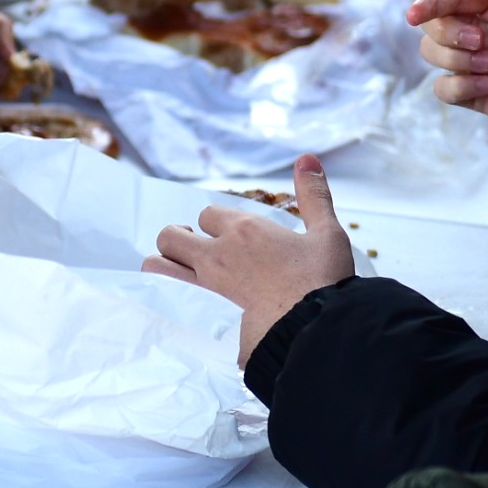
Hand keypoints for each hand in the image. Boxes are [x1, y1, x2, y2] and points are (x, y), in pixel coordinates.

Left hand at [148, 153, 355, 359]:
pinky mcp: (206, 315)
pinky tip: (180, 303)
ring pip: (160, 266)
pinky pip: (172, 300)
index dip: (215, 223)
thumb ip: (314, 195)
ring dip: (164, 265)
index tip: (228, 235)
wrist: (317, 329)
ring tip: (180, 271)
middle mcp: (219, 254)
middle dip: (178, 239)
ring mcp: (208, 286)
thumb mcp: (327, 233)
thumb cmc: (325, 281)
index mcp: (245, 230)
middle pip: (171, 236)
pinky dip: (170, 297)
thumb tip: (306, 158)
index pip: (208, 214)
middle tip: (196, 249)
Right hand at [408, 0, 487, 150]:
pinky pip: (443, 89)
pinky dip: (457, 86)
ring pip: (433, 54)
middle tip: (479, 41)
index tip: (416, 13)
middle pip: (435, 24)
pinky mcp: (478, 94)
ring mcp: (479, 62)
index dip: (430, 2)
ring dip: (453, 59)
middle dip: (447, 32)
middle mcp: (484, 30)